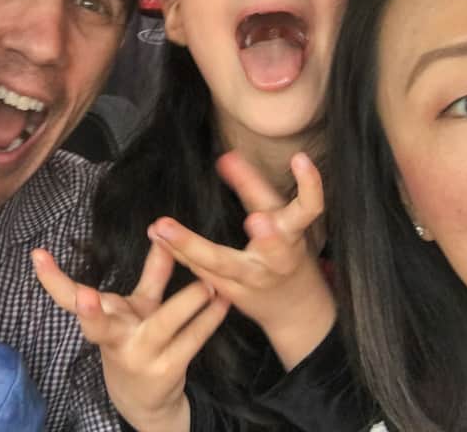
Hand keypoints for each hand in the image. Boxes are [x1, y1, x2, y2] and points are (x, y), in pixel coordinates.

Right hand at [33, 242, 229, 431]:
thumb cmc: (139, 344)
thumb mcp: (139, 308)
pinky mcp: (166, 372)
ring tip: (207, 282)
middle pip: (97, 326)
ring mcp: (138, 358)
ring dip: (185, 303)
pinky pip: (189, 341)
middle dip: (89, 313)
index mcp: (103, 321)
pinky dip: (208, 320)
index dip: (51, 279)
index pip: (68, 298)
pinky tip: (222, 302)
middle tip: (86, 297)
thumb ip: (152, 273)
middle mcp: (114, 340)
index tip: (37, 255)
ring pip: (160, 326)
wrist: (148, 402)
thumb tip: (161, 233)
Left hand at [147, 151, 334, 369]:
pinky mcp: (231, 295)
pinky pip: (202, 272)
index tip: (300, 158)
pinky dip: (178, 253)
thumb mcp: (279, 218)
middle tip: (257, 219)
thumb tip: (226, 156)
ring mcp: (253, 281)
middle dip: (269, 237)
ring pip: (222, 264)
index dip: (310, 184)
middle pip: (273, 249)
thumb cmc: (286, 252)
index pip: (308, 207)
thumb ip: (252, 187)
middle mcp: (278, 260)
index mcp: (294, 234)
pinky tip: (156, 236)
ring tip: (164, 228)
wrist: (295, 310)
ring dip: (191, 246)